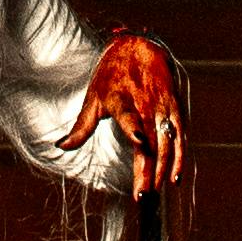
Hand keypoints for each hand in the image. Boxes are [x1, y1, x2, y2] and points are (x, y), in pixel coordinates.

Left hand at [73, 34, 186, 207]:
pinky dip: (178, 158)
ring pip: (166, 141)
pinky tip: (174, 179)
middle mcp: (144, 101)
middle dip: (148, 167)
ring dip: (162, 169)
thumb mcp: (93, 97)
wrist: (140, 46)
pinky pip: (180, 138)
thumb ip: (81, 126)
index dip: (134, 127)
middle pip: (149, 138)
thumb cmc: (112, 74)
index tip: (140, 142)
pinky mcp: (175, 109)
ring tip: (153, 192)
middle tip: (142, 194)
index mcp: (120, 97)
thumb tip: (61, 147)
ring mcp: (162, 105)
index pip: (128, 114)